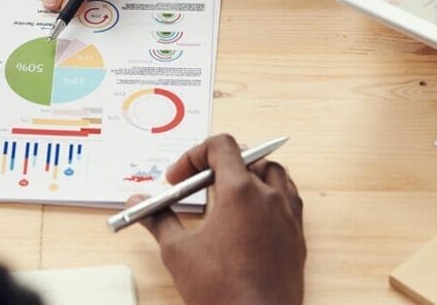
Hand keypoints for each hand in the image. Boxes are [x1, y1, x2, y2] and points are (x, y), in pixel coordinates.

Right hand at [132, 135, 305, 304]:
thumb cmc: (223, 291)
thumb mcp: (178, 252)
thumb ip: (158, 219)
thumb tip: (139, 203)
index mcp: (240, 192)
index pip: (221, 146)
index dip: (194, 155)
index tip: (179, 178)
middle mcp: (269, 197)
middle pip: (247, 157)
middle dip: (217, 164)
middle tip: (197, 185)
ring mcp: (288, 216)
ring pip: (274, 173)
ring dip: (249, 174)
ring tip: (227, 193)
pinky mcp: (297, 236)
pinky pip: (289, 199)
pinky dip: (270, 195)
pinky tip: (252, 215)